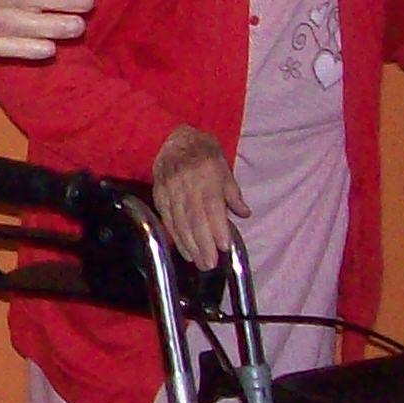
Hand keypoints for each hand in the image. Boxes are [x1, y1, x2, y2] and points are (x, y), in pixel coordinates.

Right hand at [149, 124, 240, 267]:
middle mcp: (186, 183)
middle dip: (202, 244)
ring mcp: (169, 189)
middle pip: (194, 218)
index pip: (211, 206)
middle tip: (210, 264)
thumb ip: (233, 193)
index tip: (223, 246)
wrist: (173, 138)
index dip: (217, 228)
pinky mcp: (159, 194)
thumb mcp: (224, 168)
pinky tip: (184, 249)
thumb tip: (244, 214)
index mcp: (206, 175)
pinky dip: (175, 236)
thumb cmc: (204, 153)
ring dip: (189, 245)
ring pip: (179, 222)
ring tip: (199, 262)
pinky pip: (167, 218)